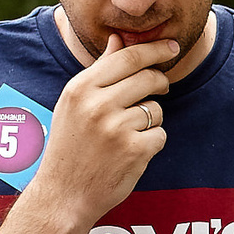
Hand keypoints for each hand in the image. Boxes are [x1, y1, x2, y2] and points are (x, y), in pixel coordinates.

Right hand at [20, 33, 170, 225]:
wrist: (63, 195)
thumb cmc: (70, 146)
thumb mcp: (73, 104)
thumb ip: (99, 71)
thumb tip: (118, 39)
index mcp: (80, 88)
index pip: (127, 57)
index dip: (154, 49)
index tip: (171, 46)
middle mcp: (97, 105)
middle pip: (148, 78)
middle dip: (160, 82)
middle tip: (160, 89)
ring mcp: (116, 128)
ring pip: (156, 109)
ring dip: (150, 120)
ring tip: (127, 134)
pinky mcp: (134, 151)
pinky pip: (160, 135)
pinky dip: (152, 143)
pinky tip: (131, 152)